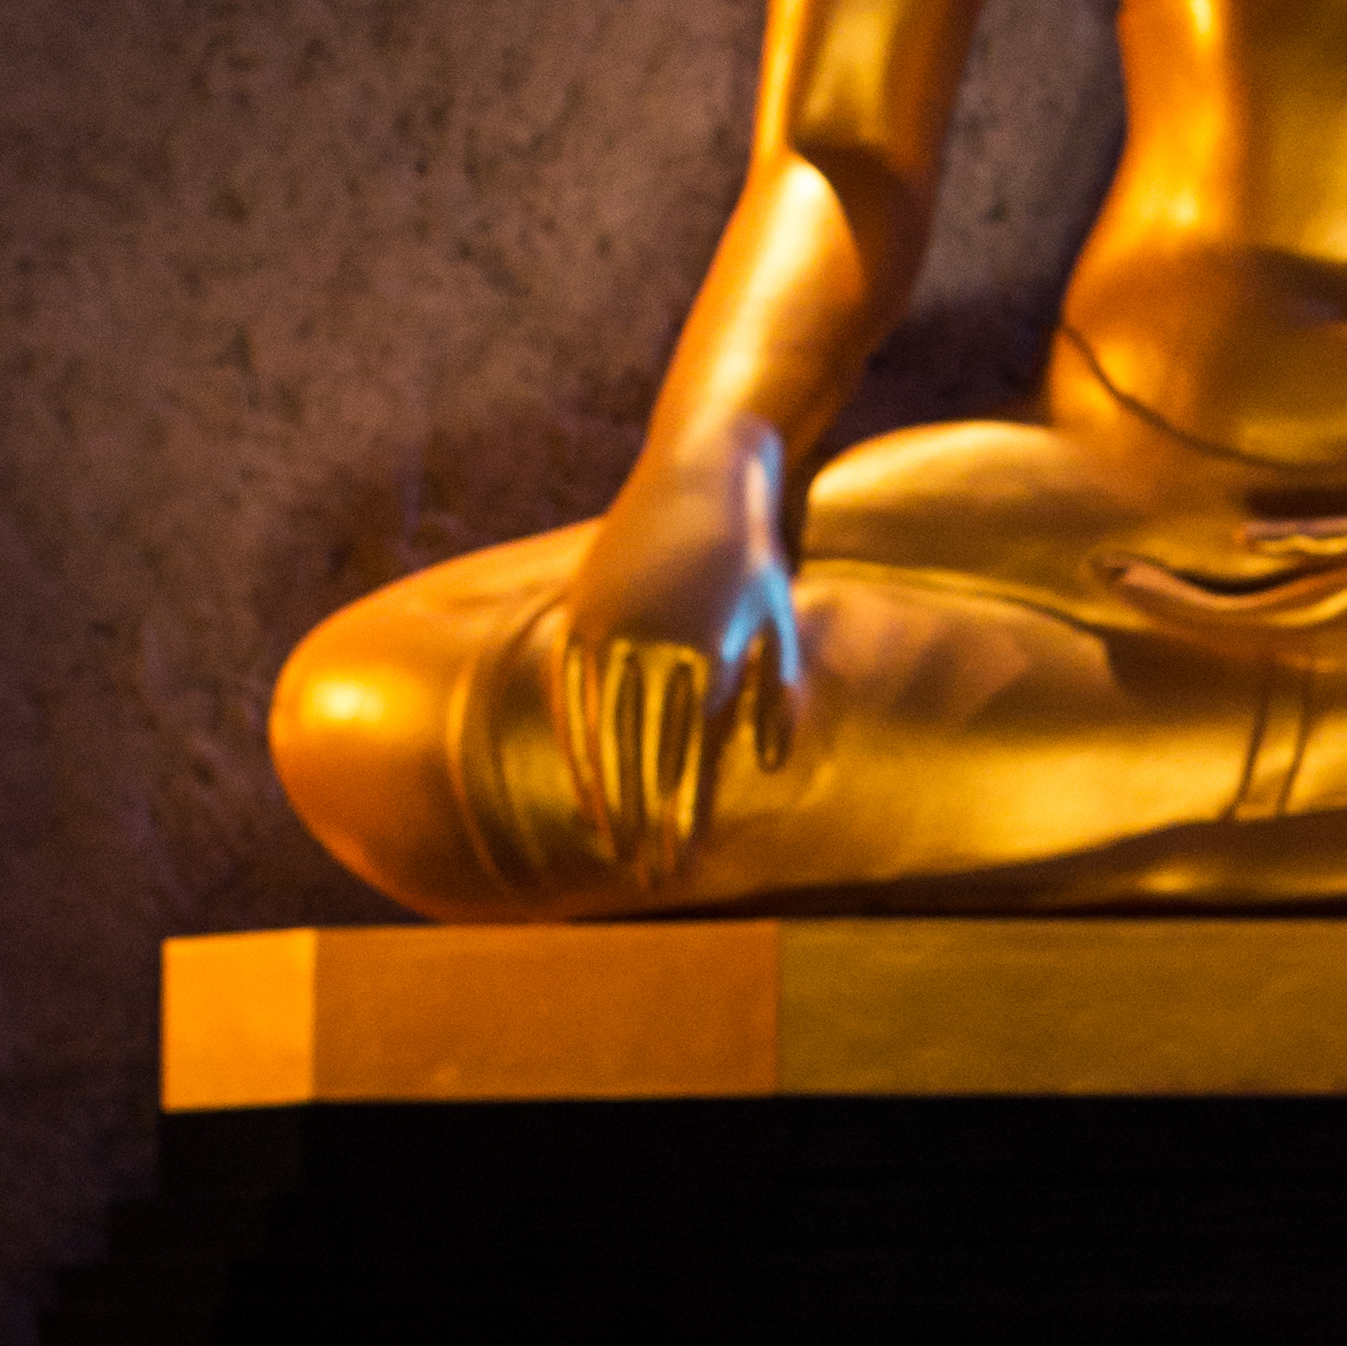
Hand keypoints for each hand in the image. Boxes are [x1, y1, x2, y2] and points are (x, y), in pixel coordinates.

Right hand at [551, 425, 800, 873]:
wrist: (701, 469)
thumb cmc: (752, 551)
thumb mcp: (777, 618)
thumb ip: (773, 692)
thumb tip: (766, 764)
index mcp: (708, 651)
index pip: (688, 754)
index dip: (681, 815)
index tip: (680, 863)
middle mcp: (654, 644)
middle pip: (639, 754)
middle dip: (643, 823)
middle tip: (645, 877)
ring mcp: (611, 627)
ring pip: (599, 730)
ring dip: (604, 795)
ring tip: (609, 845)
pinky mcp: (582, 611)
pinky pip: (569, 693)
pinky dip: (573, 742)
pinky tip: (580, 781)